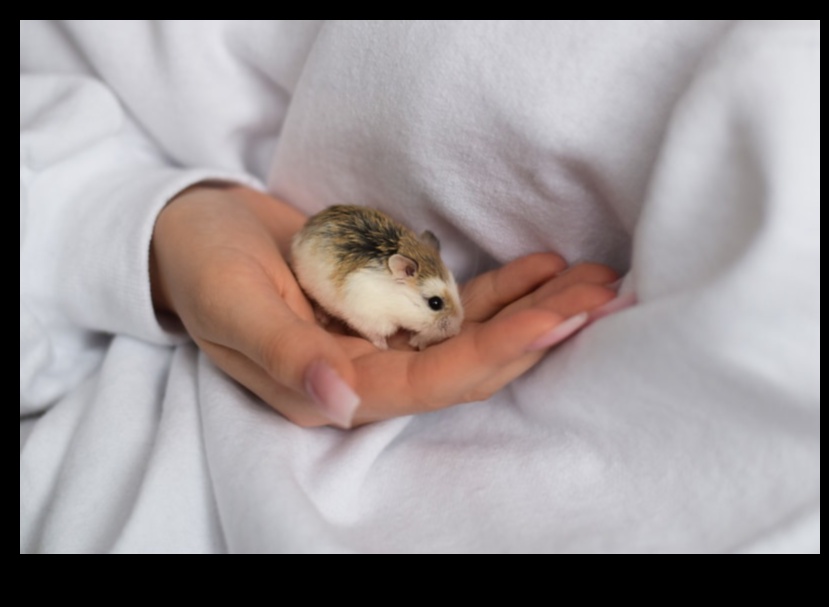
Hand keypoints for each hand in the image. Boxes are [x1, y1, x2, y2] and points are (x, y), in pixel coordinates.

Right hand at [151, 184, 618, 427]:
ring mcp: (380, 341)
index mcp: (329, 387)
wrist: (195, 232)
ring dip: (533, 310)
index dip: (497, 353)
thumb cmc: (203, 265)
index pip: (430, 382)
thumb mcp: (233, 306)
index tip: (558, 322)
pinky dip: (501, 290)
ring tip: (593, 281)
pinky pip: (453, 306)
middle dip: (536, 332)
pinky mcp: (387, 309)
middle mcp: (365, 374)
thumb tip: (341, 402)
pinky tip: (544, 268)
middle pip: (468, 363)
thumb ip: (284, 355)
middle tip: (602, 297)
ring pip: (472, 336)